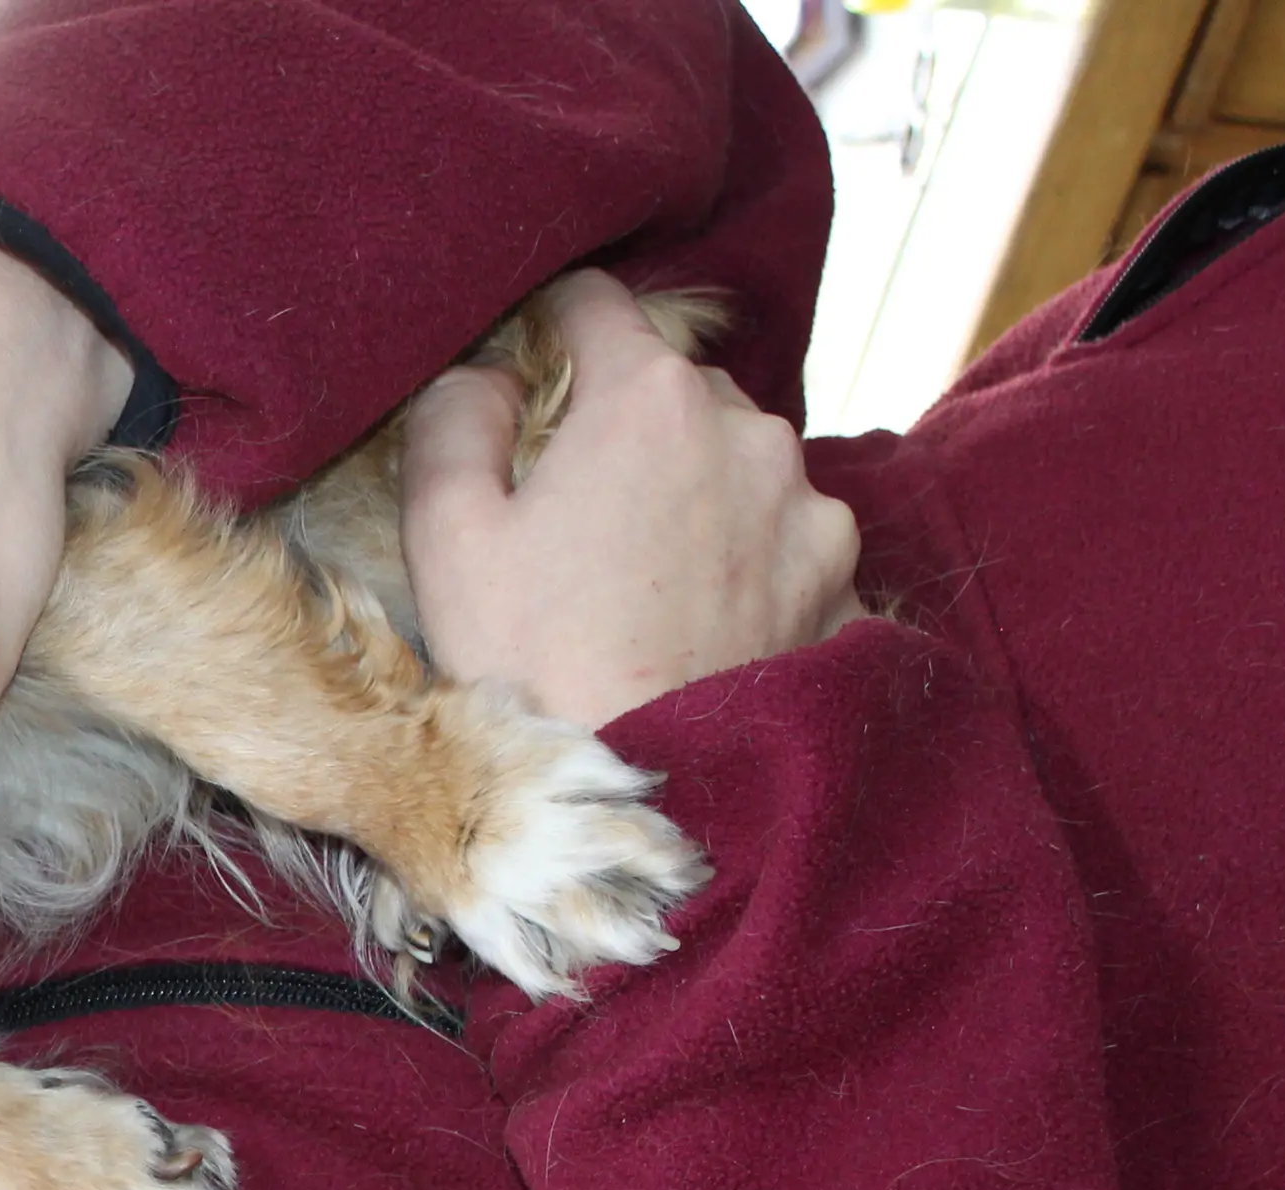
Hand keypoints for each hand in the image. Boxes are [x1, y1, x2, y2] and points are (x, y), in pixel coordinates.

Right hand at [400, 271, 861, 733]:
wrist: (647, 790)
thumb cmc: (533, 666)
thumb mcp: (446, 537)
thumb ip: (454, 422)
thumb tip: (487, 378)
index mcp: (647, 398)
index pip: (597, 303)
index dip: (551, 329)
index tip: (529, 373)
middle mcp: (746, 428)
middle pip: (672, 388)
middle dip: (625, 427)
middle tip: (575, 512)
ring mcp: (806, 505)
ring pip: (735, 461)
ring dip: (691, 492)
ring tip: (641, 580)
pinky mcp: (838, 576)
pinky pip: (781, 538)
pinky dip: (742, 559)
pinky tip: (695, 620)